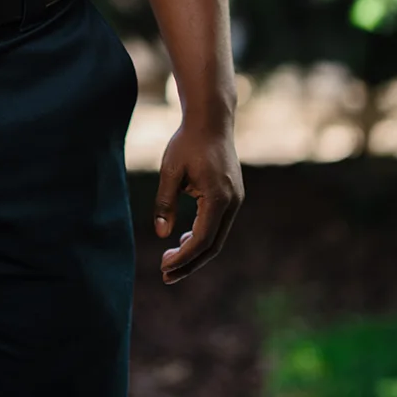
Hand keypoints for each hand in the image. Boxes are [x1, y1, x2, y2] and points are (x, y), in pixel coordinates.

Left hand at [153, 118, 242, 283]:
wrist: (211, 120)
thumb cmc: (187, 142)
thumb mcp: (170, 170)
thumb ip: (165, 202)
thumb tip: (161, 234)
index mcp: (218, 198)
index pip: (202, 240)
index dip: (183, 257)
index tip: (164, 267)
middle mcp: (232, 203)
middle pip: (213, 246)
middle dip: (190, 263)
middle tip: (165, 276)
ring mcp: (236, 201)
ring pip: (218, 238)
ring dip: (196, 252)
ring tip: (171, 262)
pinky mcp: (232, 197)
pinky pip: (219, 225)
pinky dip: (203, 236)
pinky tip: (185, 240)